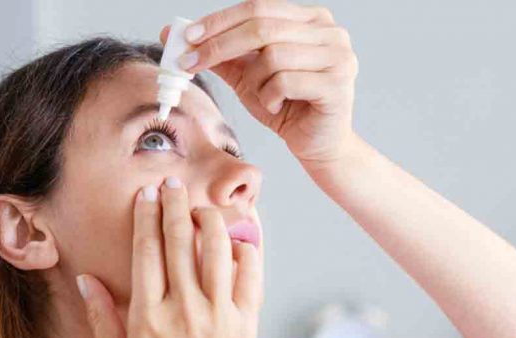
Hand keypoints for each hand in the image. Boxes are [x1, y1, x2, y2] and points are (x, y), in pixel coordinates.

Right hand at [76, 177, 261, 337]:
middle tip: (172, 181)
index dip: (146, 217)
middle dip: (174, 204)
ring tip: (200, 207)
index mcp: (148, 318)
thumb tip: (85, 280)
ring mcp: (220, 315)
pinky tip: (236, 239)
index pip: (146, 252)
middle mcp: (184, 310)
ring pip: (216, 249)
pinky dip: (245, 249)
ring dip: (208, 219)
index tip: (146, 194)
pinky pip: (251, 273)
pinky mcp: (247, 321)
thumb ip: (102, 320)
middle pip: (179, 241)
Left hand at [161, 0, 358, 169]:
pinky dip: (270, 96)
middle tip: (191, 64)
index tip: (188, 38)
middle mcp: (330, 31)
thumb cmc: (288, 108)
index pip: (257, 7)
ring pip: (272, 56)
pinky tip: (277, 107)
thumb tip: (177, 35)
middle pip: (261, 27)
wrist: (318, 145)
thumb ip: (222, 55)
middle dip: (219, 46)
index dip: (219, 21)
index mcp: (310, 19)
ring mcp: (338, 56)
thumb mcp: (248, 77)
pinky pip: (285, 81)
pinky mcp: (337, 83)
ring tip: (263, 97)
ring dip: (255, 81)